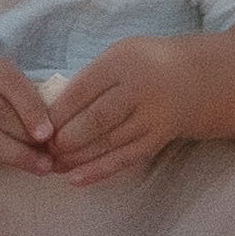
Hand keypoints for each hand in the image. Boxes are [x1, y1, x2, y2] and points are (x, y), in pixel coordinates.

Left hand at [47, 35, 198, 184]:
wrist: (195, 79)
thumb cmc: (144, 65)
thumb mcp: (119, 55)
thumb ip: (91, 78)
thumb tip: (53, 111)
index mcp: (122, 62)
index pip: (83, 89)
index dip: (59, 112)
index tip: (39, 126)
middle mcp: (139, 89)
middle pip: (97, 118)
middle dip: (67, 138)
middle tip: (46, 149)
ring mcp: (152, 116)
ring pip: (110, 142)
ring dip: (78, 158)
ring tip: (54, 166)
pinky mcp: (158, 138)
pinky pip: (126, 158)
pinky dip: (99, 171)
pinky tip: (76, 180)